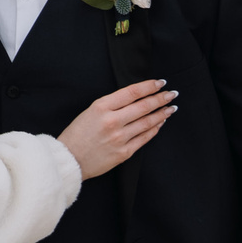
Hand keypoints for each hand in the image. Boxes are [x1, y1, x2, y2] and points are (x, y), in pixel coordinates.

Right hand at [57, 79, 176, 177]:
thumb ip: (111, 105)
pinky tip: (160, 123)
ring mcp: (119, 138)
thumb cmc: (77, 135)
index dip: (149, 86)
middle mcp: (111, 121)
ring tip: (171, 108)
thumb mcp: (90, 112)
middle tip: (172, 94)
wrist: (69, 159)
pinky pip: (144, 138)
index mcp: (101, 107)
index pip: (132, 92)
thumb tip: (136, 98)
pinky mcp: (124, 152)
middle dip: (161, 98)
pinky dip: (155, 129)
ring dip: (162, 113)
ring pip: (147, 122)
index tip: (160, 83)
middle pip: (144, 106)